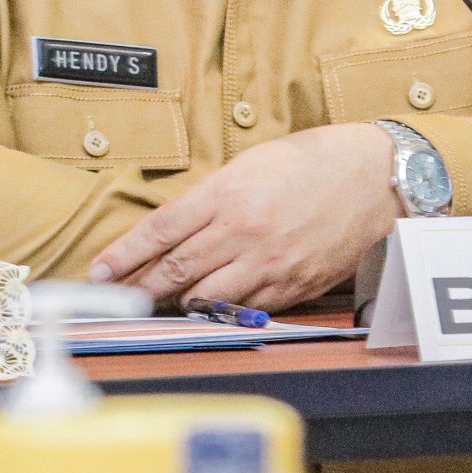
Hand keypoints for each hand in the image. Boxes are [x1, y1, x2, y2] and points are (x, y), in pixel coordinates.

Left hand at [87, 123, 399, 309]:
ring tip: (155, 306)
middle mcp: (243, 231)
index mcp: (228, 193)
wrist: (373, 177)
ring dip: (176, 304)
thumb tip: (173, 231)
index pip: (160, 231)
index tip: (98, 272)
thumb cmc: (312, 161)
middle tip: (113, 300)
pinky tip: (207, 309)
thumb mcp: (251, 163)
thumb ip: (212, 197)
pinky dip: (220, 311)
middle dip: (138, 288)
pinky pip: (243, 308)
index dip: (123, 256)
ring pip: (205, 297)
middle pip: (174, 270)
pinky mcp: (291, 285)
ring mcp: (268, 262)